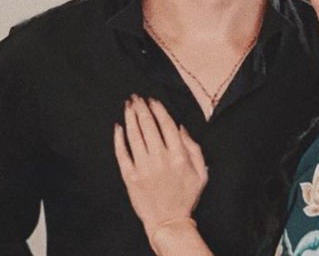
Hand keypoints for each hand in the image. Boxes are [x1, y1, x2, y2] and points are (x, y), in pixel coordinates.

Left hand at [113, 95, 207, 235]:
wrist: (168, 221)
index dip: (158, 109)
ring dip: (130, 118)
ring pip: (134, 136)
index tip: (152, 99)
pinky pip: (122, 154)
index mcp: (179, 156)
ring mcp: (144, 168)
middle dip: (141, 108)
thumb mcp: (201, 173)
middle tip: (136, 97)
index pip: (167, 125)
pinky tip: (118, 127)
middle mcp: (160, 159)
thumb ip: (194, 148)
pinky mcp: (130, 177)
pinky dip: (119, 139)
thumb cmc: (186, 196)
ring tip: (127, 105)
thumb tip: (181, 127)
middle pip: (148, 126)